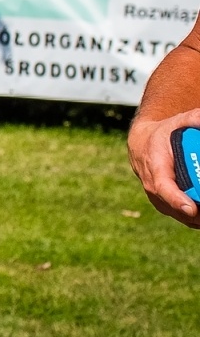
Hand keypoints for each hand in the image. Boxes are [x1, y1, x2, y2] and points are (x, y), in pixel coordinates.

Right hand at [129, 107, 199, 227]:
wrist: (142, 145)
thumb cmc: (163, 134)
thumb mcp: (177, 122)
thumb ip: (194, 119)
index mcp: (155, 166)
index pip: (163, 187)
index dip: (177, 199)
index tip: (191, 207)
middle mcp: (152, 186)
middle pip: (177, 207)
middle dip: (197, 212)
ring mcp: (157, 198)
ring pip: (181, 215)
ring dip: (198, 217)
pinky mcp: (163, 205)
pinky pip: (182, 216)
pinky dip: (196, 218)